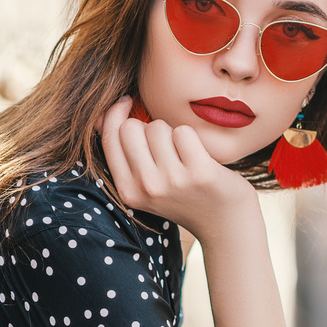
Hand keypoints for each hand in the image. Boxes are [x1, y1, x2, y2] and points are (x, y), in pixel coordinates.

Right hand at [98, 97, 259, 242]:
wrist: (225, 223)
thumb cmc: (185, 196)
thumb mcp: (146, 185)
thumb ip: (124, 155)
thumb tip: (101, 117)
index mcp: (128, 191)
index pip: (109, 137)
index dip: (115, 113)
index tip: (127, 103)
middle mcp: (147, 187)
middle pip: (131, 128)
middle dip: (147, 127)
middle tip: (165, 144)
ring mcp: (173, 180)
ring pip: (159, 127)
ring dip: (172, 133)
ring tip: (184, 155)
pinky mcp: (200, 172)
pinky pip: (184, 132)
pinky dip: (192, 138)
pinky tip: (199, 157)